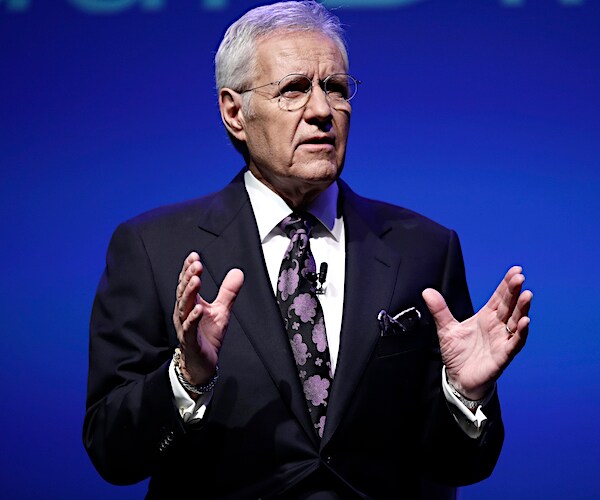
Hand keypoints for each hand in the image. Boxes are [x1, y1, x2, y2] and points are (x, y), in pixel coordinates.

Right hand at [173, 252, 243, 390]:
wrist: (202, 363)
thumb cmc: (207, 336)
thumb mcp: (221, 310)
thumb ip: (228, 292)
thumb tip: (238, 272)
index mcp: (190, 304)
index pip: (187, 283)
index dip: (189, 269)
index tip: (194, 256)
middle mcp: (184, 313)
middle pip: (184, 292)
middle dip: (189, 277)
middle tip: (196, 264)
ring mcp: (185, 326)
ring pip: (184, 307)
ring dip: (189, 293)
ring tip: (196, 280)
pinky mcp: (190, 341)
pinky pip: (190, 328)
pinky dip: (193, 318)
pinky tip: (199, 309)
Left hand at [422, 266, 532, 399]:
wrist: (458, 379)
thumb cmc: (458, 354)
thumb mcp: (446, 329)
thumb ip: (439, 310)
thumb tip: (427, 291)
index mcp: (486, 317)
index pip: (499, 297)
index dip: (506, 284)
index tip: (515, 270)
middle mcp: (497, 327)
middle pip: (509, 306)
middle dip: (515, 291)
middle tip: (520, 277)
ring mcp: (502, 340)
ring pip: (516, 322)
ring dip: (522, 309)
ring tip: (527, 295)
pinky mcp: (503, 356)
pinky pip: (515, 343)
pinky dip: (521, 333)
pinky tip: (525, 322)